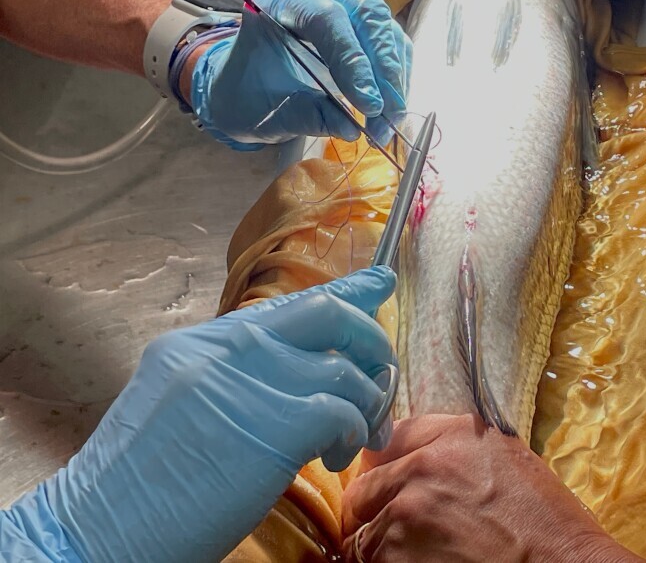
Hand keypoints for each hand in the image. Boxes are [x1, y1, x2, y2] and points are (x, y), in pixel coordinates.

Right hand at [0, 267, 397, 561]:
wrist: (98, 530)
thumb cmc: (141, 483)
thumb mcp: (182, 404)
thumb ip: (239, 376)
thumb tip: (303, 371)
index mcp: (203, 342)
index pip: (291, 303)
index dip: (346, 290)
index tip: (380, 281)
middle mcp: (228, 349)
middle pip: (328, 313)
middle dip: (370, 339)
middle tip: (380, 376)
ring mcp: (251, 382)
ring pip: (346, 368)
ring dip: (368, 403)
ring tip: (359, 435)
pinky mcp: (274, 425)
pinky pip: (342, 412)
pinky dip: (352, 434)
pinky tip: (336, 456)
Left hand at [190, 0, 410, 149]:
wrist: (242, 85)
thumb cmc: (246, 93)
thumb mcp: (268, 110)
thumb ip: (307, 116)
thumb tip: (351, 129)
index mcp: (280, 1)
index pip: (327, 19)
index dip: (353, 61)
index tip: (369, 106)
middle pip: (367, 12)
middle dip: (384, 66)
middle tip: (390, 112)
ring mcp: (342, 2)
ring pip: (385, 28)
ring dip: (395, 76)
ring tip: (391, 120)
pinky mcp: (361, 24)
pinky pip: (391, 43)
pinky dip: (396, 76)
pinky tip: (393, 107)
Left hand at [342, 414, 642, 561]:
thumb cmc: (545, 523)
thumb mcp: (506, 458)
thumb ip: (454, 446)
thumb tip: (415, 455)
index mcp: (452, 435)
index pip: (387, 438)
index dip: (386, 465)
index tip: (390, 483)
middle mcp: (423, 466)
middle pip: (364, 484)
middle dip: (374, 507)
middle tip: (402, 527)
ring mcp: (405, 512)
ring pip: (360, 529)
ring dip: (379, 543)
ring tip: (417, 552)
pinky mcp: (396, 556)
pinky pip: (368, 560)